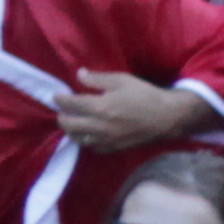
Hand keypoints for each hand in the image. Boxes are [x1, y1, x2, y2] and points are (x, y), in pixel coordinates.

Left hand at [54, 69, 210, 153]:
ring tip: (72, 123)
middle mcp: (99, 126)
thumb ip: (97, 79)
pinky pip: (93, 148)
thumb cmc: (144, 95)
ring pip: (78, 140)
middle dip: (62, 117)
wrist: (166, 117)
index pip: (70, 105)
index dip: (60, 99)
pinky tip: (88, 134)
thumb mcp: (121, 80)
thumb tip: (79, 74)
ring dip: (71, 131)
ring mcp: (106, 140)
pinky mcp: (114, 148)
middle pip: (69, 126)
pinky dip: (86, 141)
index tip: (56, 96)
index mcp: (100, 107)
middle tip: (63, 111)